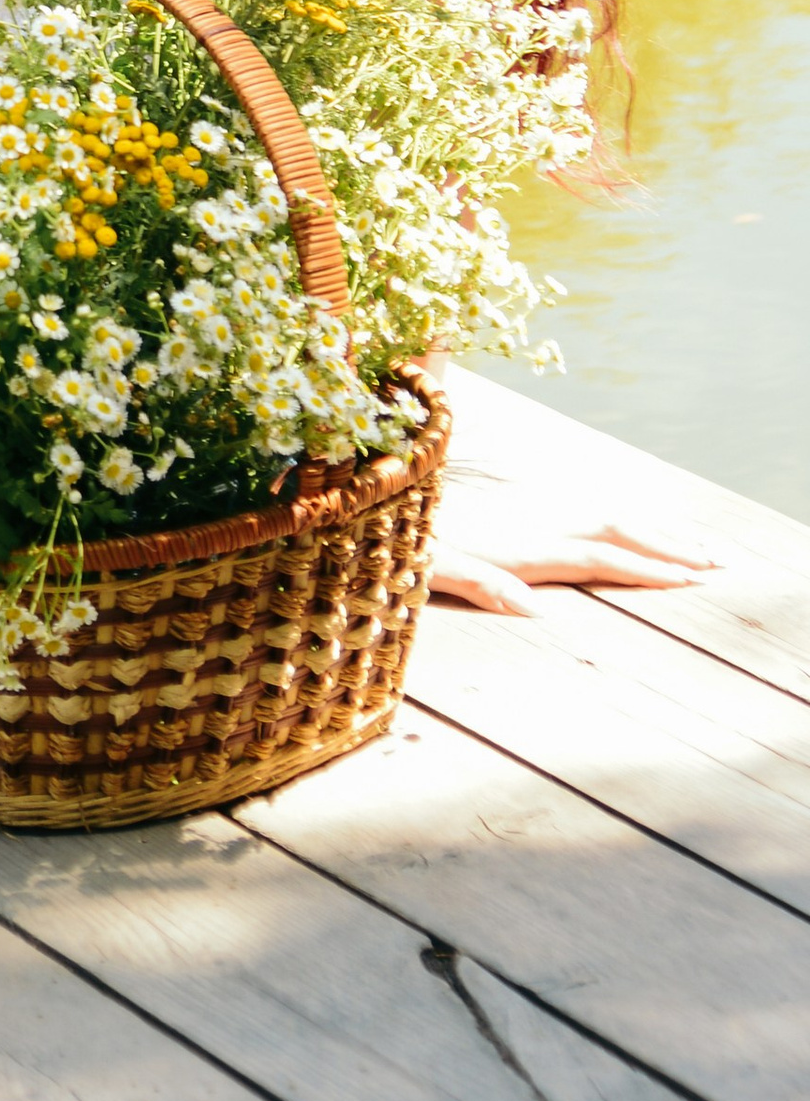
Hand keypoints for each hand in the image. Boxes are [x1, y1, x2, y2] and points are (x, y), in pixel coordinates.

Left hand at [428, 506, 719, 614]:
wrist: (381, 488)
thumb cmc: (403, 540)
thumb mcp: (432, 564)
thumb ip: (481, 584)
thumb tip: (536, 612)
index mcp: (523, 542)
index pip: (600, 556)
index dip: (645, 568)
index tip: (691, 579)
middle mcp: (535, 520)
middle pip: (617, 528)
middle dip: (668, 544)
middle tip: (718, 561)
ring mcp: (531, 508)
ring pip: (608, 515)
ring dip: (652, 529)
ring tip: (696, 545)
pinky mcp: (521, 501)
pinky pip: (587, 509)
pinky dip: (622, 519)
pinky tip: (636, 527)